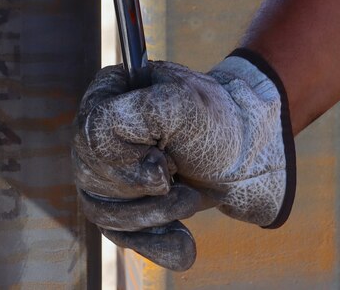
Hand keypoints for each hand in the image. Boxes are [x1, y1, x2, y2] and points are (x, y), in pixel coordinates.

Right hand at [71, 54, 295, 270]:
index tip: (165, 158)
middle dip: (144, 187)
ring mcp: (104, 174)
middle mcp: (97, 134)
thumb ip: (141, 110)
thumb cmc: (215, 123)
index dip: (128, 157)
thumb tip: (102, 143)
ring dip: (155, 214)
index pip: (92, 135)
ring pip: (104, 213)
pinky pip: (122, 237)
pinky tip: (184, 243)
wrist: (246, 155)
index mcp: (108, 95)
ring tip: (192, 199)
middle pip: (93, 177)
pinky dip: (156, 244)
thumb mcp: (186, 104)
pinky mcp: (120, 208)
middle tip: (180, 173)